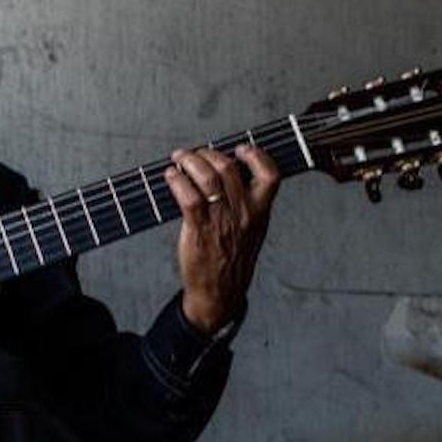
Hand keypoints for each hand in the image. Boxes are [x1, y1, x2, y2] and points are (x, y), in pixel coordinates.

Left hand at [164, 145, 279, 332]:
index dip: (256, 155)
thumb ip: (247, 204)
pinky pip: (188, 195)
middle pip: (228, 168)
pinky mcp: (199, 228)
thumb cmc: (232, 260)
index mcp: (259, 212)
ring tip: (180, 159)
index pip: (270, 175)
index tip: (241, 148)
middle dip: (208, 153)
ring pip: (207, 177)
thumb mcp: (252, 230)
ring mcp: (221, 219)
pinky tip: (171, 177)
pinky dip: (177, 180)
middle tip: (194, 154)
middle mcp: (243, 213)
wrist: (220, 292)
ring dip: (190, 161)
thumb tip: (229, 176)